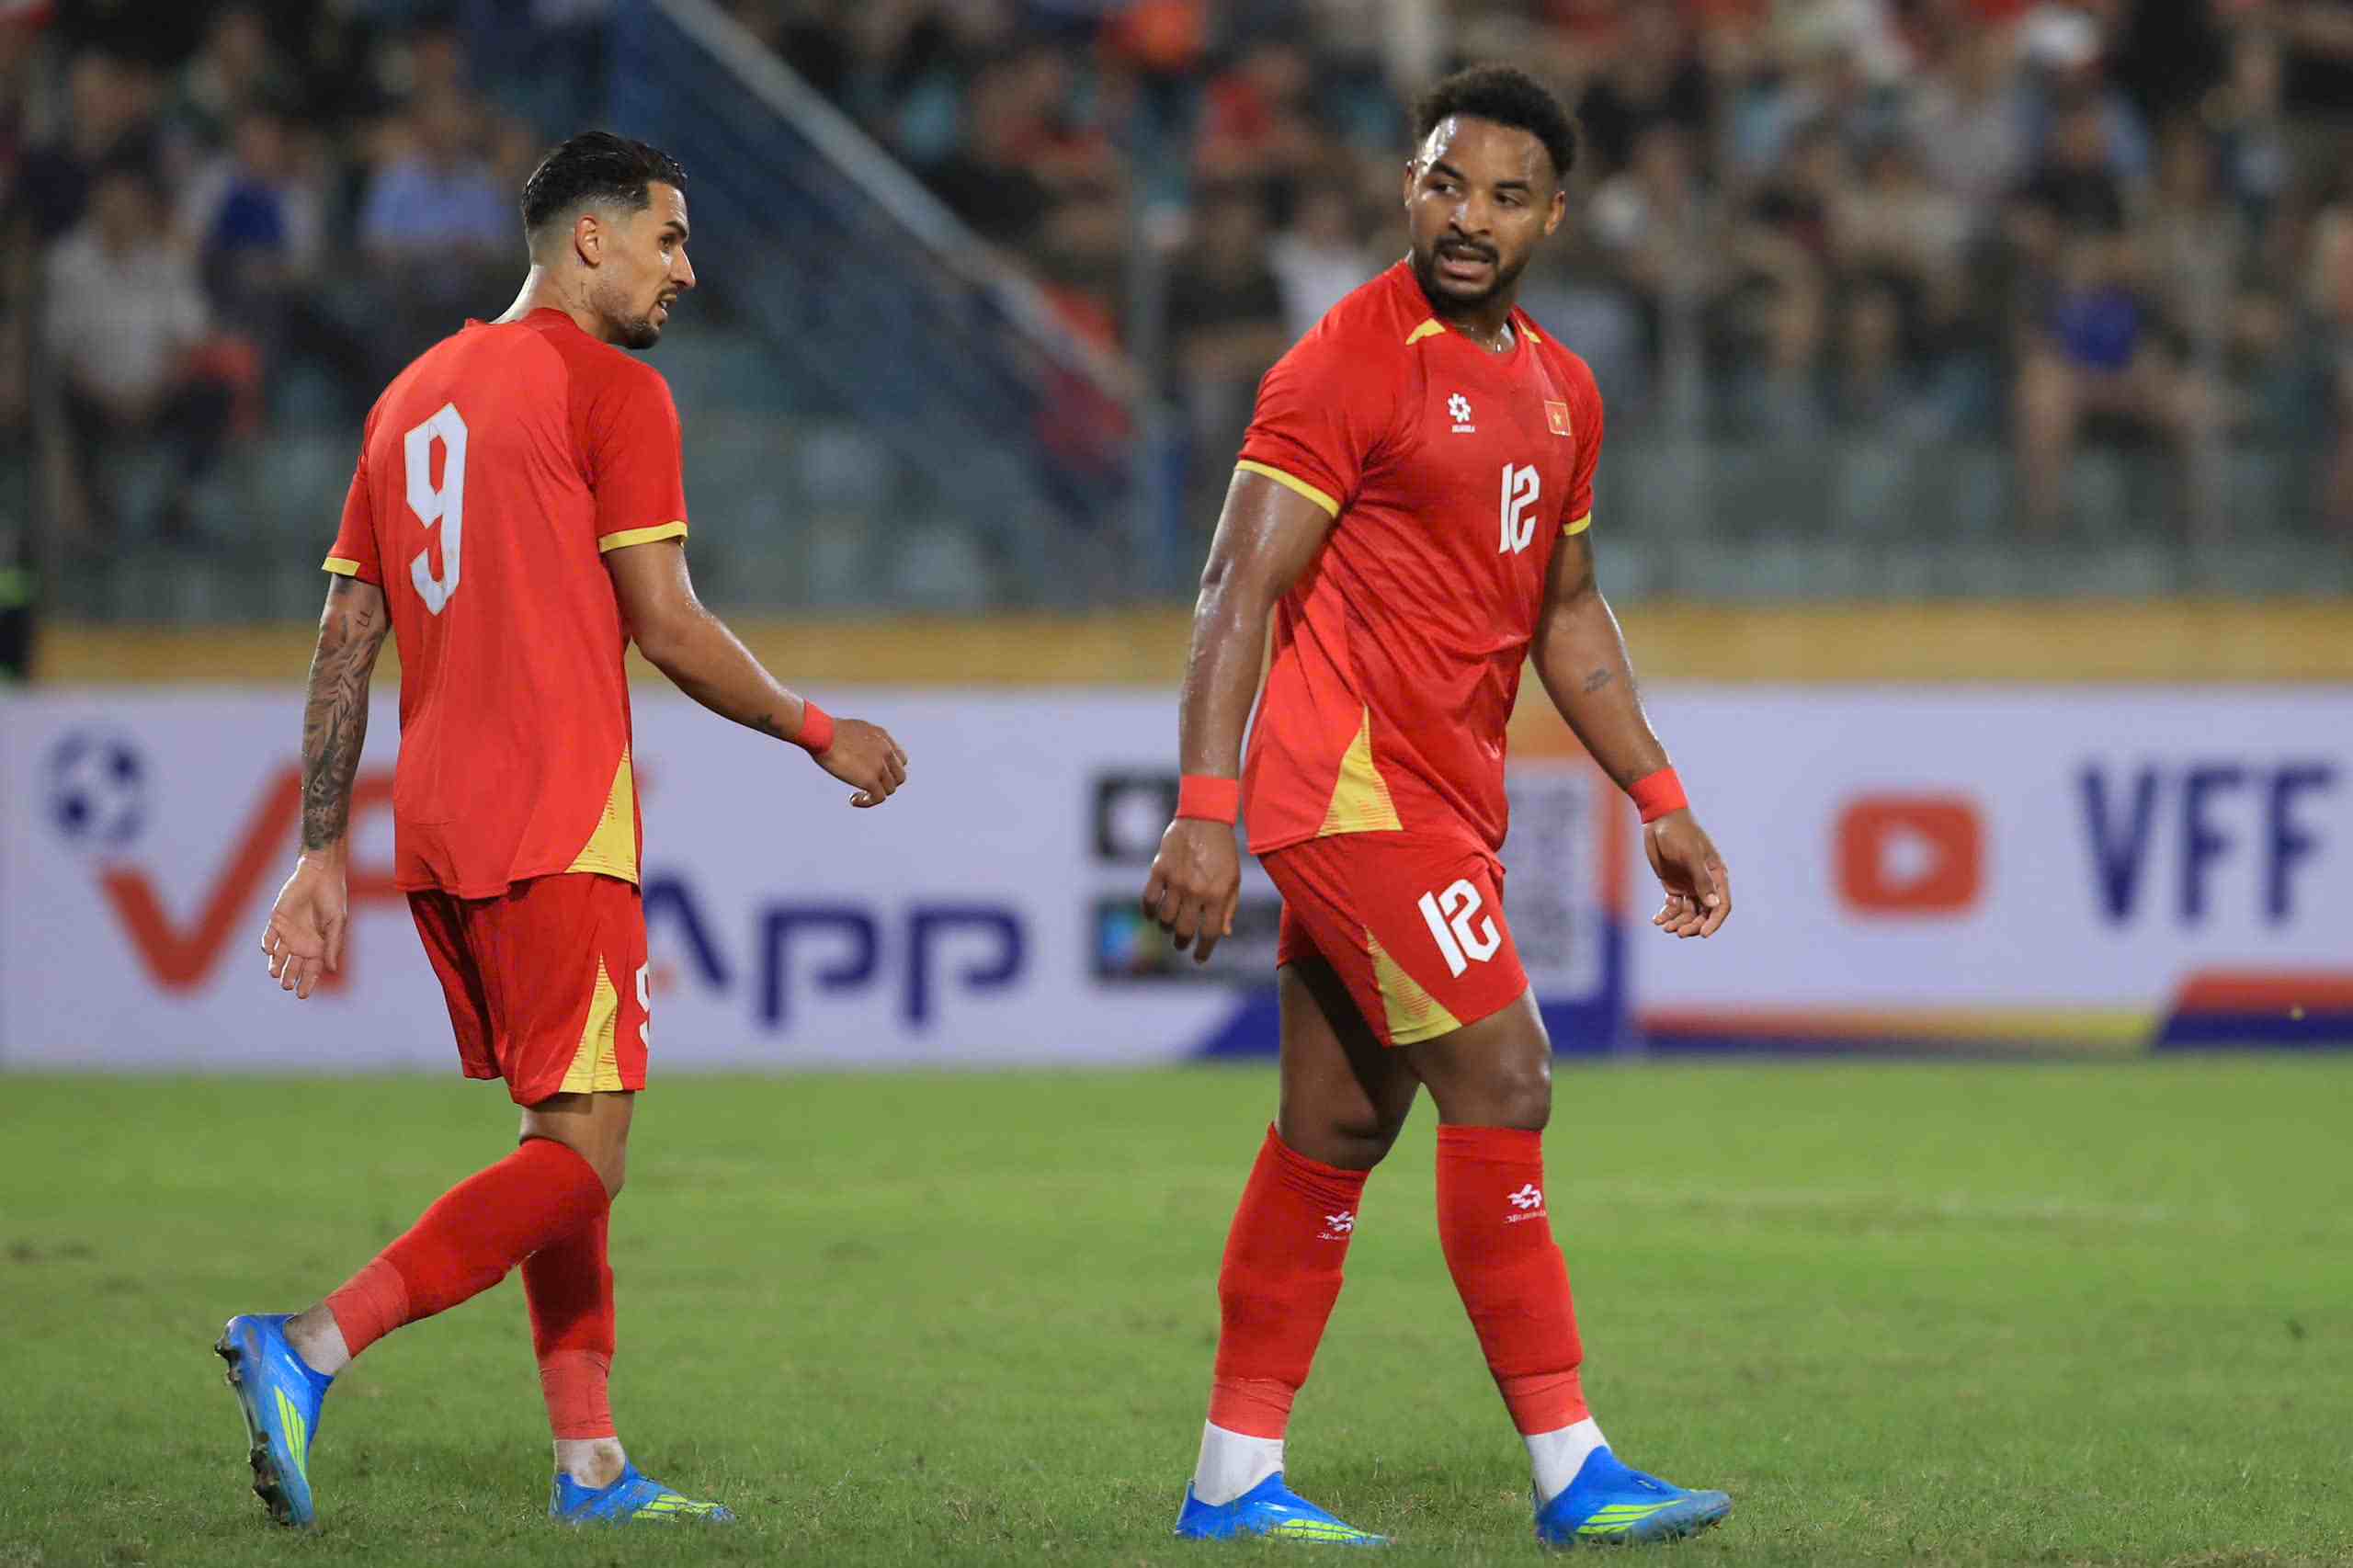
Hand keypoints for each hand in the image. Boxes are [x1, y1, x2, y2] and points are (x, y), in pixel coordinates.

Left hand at [260, 852, 347, 998]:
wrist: (319, 875)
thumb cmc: (332, 898)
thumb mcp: (337, 923)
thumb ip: (332, 946)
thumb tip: (332, 969)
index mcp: (319, 945)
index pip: (312, 970)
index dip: (308, 983)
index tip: (302, 996)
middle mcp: (303, 942)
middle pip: (294, 966)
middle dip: (290, 977)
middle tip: (287, 986)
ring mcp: (288, 932)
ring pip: (279, 956)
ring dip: (276, 965)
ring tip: (274, 974)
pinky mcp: (276, 921)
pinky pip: (269, 937)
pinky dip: (267, 945)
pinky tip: (269, 952)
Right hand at [816, 717, 907, 806]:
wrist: (822, 733)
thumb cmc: (826, 729)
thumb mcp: (851, 729)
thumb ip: (860, 740)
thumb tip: (852, 748)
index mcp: (882, 737)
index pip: (900, 758)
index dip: (889, 769)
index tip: (874, 773)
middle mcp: (886, 751)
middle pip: (899, 776)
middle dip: (886, 783)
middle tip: (868, 786)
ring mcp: (880, 766)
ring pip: (890, 789)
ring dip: (875, 794)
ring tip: (858, 795)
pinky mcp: (870, 780)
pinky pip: (878, 798)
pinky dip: (867, 802)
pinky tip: (853, 800)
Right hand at [1142, 817, 1239, 963]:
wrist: (1205, 818)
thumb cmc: (1223, 852)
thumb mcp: (1233, 879)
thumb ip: (1229, 907)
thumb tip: (1222, 934)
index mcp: (1218, 895)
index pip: (1208, 933)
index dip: (1203, 951)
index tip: (1199, 958)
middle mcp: (1196, 891)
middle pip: (1183, 930)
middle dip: (1182, 942)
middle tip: (1181, 943)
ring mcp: (1176, 881)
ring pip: (1164, 918)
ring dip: (1166, 928)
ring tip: (1170, 927)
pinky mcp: (1159, 870)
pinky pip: (1149, 899)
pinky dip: (1149, 911)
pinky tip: (1153, 913)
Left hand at [1644, 809, 1729, 938]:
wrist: (1659, 820)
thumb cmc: (1679, 834)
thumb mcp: (1691, 856)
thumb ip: (1702, 880)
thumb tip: (1713, 906)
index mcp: (1716, 876)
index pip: (1721, 906)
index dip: (1714, 922)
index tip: (1702, 934)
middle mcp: (1704, 883)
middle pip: (1704, 914)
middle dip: (1693, 925)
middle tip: (1678, 932)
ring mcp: (1688, 885)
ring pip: (1687, 913)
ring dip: (1678, 922)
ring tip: (1665, 926)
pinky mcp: (1672, 885)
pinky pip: (1672, 906)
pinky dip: (1666, 915)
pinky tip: (1657, 920)